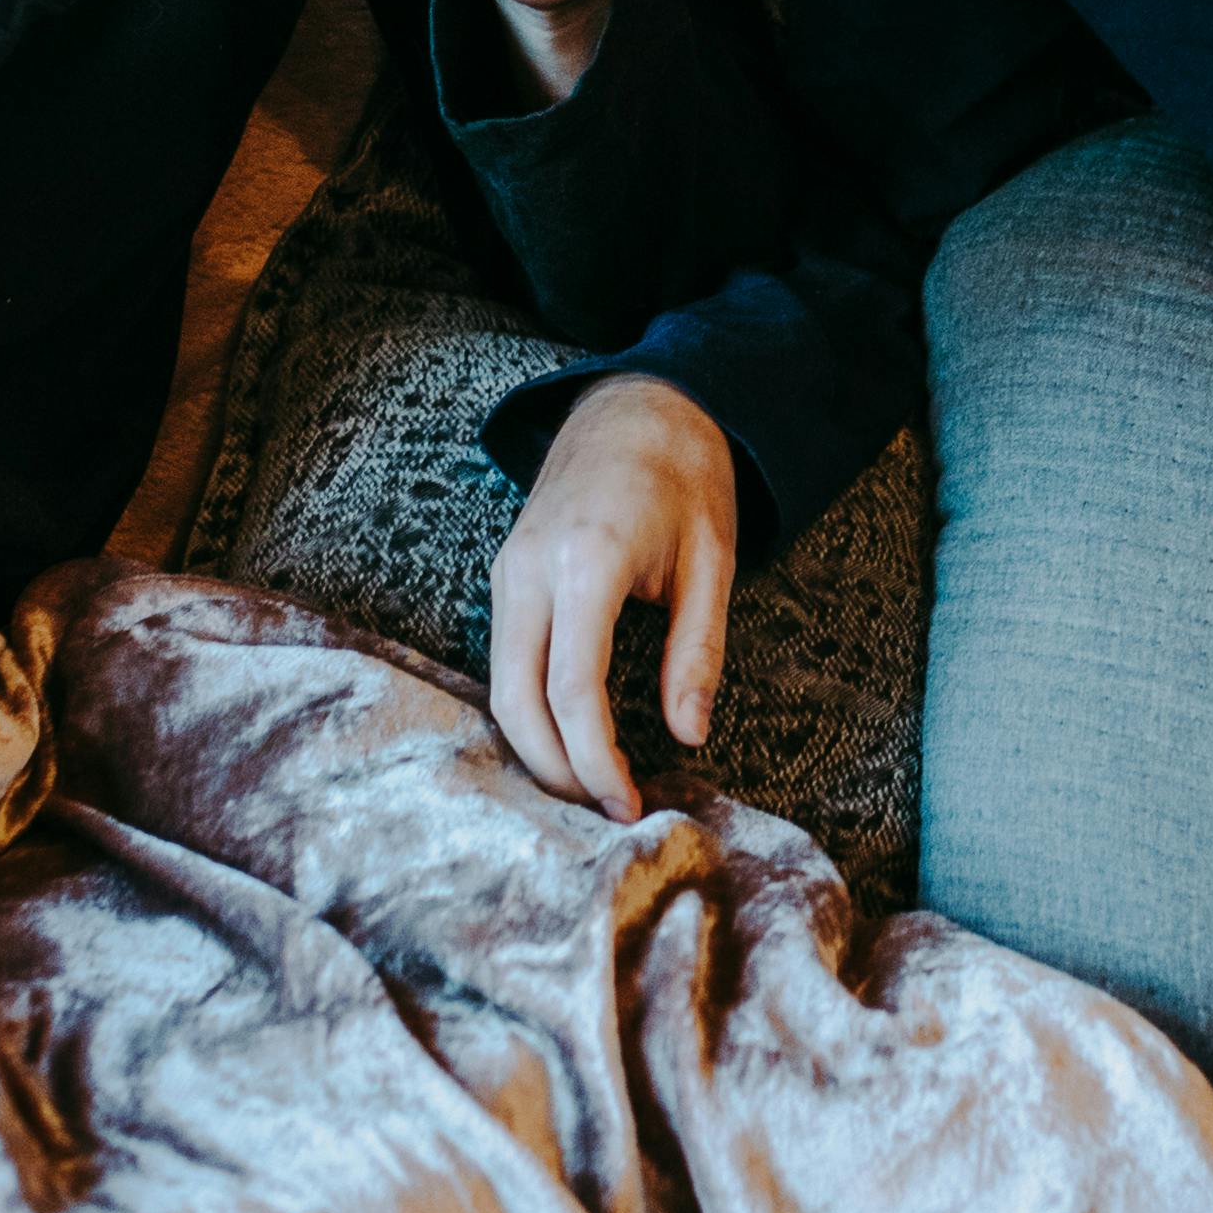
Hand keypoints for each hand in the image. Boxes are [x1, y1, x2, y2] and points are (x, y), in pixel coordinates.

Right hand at [488, 375, 740, 819]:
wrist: (638, 403)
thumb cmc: (685, 475)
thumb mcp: (713, 561)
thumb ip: (698, 651)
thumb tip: (689, 735)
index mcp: (587, 561)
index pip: (572, 687)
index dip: (596, 758)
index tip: (629, 803)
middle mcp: (530, 568)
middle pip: (515, 698)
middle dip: (556, 768)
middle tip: (607, 809)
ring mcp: (508, 569)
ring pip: (498, 683)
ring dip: (536, 744)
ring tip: (591, 784)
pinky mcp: (505, 574)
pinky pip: (503, 658)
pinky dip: (527, 708)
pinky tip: (568, 737)